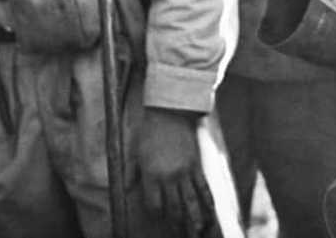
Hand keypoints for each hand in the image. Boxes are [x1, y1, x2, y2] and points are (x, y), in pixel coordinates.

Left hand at [138, 108, 215, 236]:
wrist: (170, 111)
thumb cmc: (149, 130)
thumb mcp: (134, 151)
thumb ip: (130, 172)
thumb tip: (125, 189)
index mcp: (151, 174)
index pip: (154, 205)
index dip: (157, 214)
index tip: (160, 218)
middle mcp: (169, 176)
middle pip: (174, 208)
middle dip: (177, 223)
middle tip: (180, 233)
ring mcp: (184, 171)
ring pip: (191, 201)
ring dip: (195, 219)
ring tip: (197, 231)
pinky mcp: (196, 164)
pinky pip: (203, 187)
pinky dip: (208, 200)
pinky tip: (211, 211)